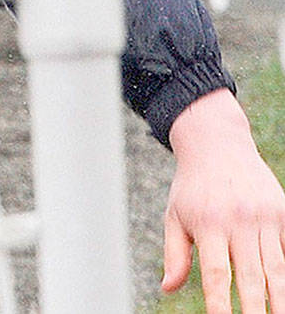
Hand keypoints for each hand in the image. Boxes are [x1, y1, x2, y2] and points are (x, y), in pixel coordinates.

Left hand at [163, 87, 284, 311]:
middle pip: (252, 275)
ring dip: (281, 297)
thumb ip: (174, 254)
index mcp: (209, 224)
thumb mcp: (175, 216)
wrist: (217, 144)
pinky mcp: (282, 211)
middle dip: (257, 308)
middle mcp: (239, 221)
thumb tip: (167, 288)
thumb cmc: (191, 187)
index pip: (217, 273)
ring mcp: (265, 216)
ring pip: (277, 266)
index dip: (221, 302)